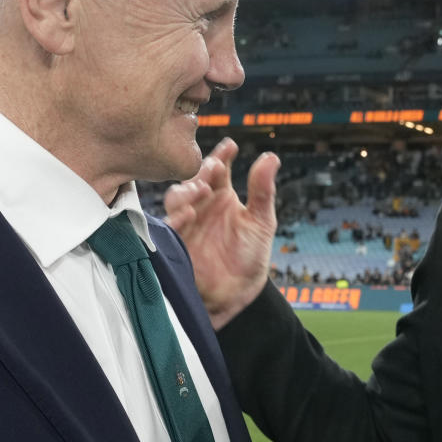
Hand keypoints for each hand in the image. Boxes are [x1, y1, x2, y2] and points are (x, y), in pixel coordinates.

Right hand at [164, 138, 279, 328]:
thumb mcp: (261, 221)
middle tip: (213, 166)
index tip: (231, 146)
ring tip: (201, 189)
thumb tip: (271, 156)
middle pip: (194, 180)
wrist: (237, 296)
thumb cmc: (250, 256)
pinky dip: (177, 218)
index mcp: (221, 196)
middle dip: (201, 171)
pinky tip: (189, 213)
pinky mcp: (176, 243)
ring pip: (177, 199)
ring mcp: (186, 223)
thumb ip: (263, 190)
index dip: (222, 156)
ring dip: (186, 191)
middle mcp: (201, 205)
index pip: (218, 169)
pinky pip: (170, 227)